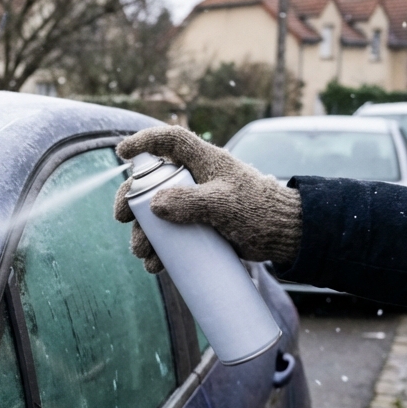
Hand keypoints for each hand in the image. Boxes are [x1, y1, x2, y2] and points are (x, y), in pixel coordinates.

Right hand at [112, 126, 301, 272]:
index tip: (121, 153)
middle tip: (121, 220)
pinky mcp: (198, 226)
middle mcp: (195, 180)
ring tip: (144, 256)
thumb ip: (191, 202)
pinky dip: (159, 250)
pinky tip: (155, 265)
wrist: (286, 237)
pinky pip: (170, 235)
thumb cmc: (260, 211)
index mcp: (204, 161)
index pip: (169, 141)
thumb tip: (154, 205)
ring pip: (156, 215)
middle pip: (151, 183)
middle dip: (131, 203)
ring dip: (143, 235)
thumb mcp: (225, 204)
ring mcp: (195, 204)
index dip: (143, 142)